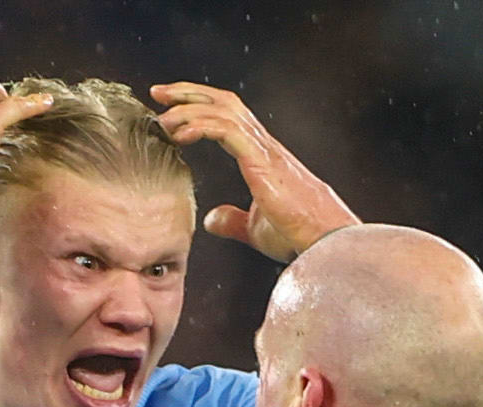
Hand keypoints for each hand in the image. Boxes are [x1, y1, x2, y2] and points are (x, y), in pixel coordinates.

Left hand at [151, 82, 357, 261]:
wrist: (324, 238)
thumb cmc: (298, 234)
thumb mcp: (255, 229)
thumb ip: (232, 221)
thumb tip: (210, 219)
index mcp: (260, 154)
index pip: (226, 115)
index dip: (198, 106)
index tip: (169, 107)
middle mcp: (261, 144)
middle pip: (222, 101)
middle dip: (188, 93)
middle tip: (158, 92)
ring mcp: (263, 149)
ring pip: (222, 110)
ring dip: (189, 109)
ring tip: (163, 116)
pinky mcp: (262, 160)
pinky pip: (227, 131)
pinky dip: (202, 126)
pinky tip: (181, 134)